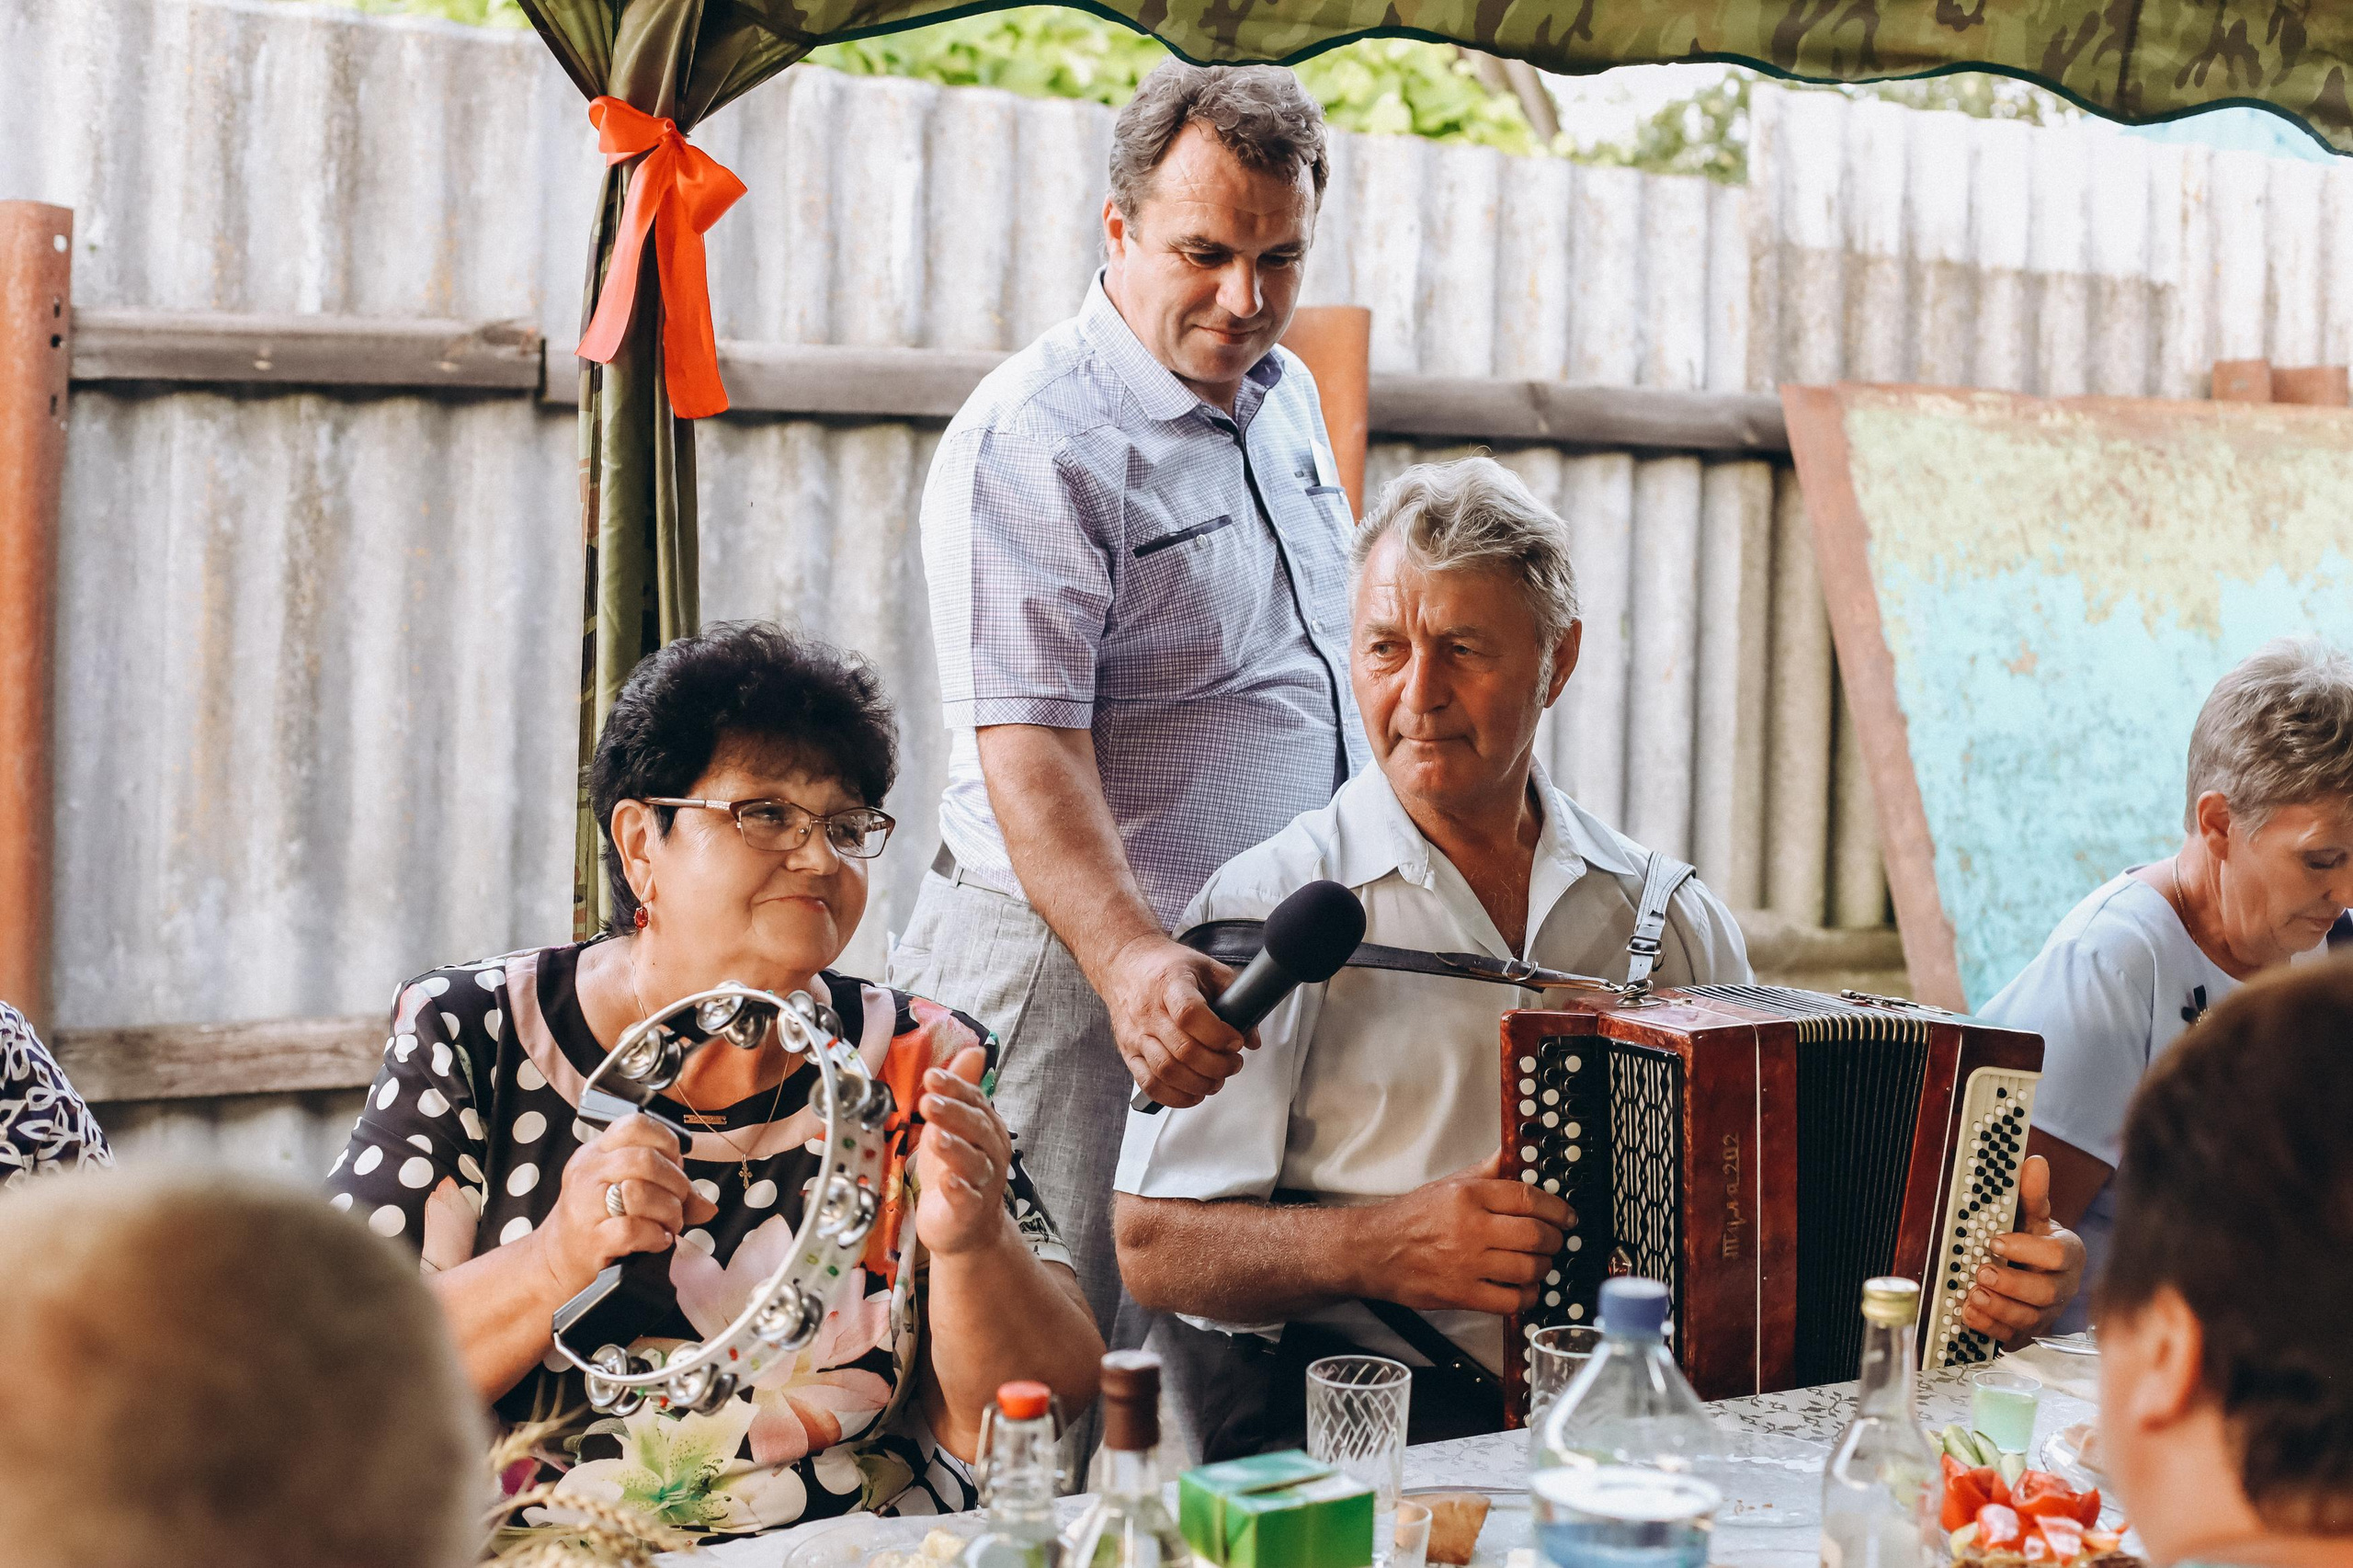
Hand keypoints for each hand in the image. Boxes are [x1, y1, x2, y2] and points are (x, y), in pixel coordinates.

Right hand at [528, 1113, 718, 1299]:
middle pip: (644, 1160)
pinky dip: (656, 1236)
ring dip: (669, 1211)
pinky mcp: (591, 1239)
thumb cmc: (597, 1221)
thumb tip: (708, 1205)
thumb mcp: (625, 1193)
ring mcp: (586, 1206)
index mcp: (597, 1153)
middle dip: (675, 1183)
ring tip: (669, 1223)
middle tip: (679, 1201)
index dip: (665, 1142)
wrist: (556, 1261)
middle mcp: (588, 1173)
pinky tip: (657, 1240)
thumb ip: (667, 1190)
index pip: (634, 1125)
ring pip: (639, 1192)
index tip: (674, 1164)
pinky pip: (633, 1229)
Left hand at [915, 1047, 1018, 1257]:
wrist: (967, 1227)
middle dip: (953, 1113)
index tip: (931, 1076)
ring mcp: (983, 1184)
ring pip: (973, 1162)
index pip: (974, 1101)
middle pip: (976, 1128)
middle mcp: (991, 1152)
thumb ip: (962, 1090)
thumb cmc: (959, 1170)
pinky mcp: (970, 1212)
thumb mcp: (956, 1126)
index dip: (955, 1088)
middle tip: (928, 1101)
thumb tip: (976, 1050)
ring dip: (955, 1149)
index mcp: (987, 1127)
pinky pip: (967, 1200)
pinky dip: (958, 1190)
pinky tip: (946, 1182)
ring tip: (936, 1137)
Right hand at [1101, 934, 1250, 1107]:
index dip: (1218, 1034)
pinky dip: (1175, 1097)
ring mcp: (1136, 1035)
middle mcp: (1149, 1013)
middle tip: (1233, 1063)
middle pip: (1183, 1050)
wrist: (1126, 965)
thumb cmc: (1166, 966)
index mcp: (1170, 985)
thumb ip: (1235, 998)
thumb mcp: (1207, 969)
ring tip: (1216, 1079)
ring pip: (1167, 1072)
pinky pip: (1149, 1084)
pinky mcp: (1128, 1053)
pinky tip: (1193, 1093)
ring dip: (1199, 1083)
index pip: (1190, 1015)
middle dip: (1218, 1065)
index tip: (1235, 1040)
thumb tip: (1252, 1038)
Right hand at [1359, 1151, 1575, 1316]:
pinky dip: (1526, 1296)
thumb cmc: (1411, 1218)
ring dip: (1543, 1268)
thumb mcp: (1447, 1185)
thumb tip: (1511, 1153)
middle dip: (1555, 1240)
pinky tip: (1524, 1288)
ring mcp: (1467, 1263)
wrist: (1374, 1251)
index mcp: (1468, 1196)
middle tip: (1556, 1241)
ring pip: (1528, 1268)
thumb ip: (1485, 1171)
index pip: (1527, 1198)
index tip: (1566, 1216)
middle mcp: (1470, 1228)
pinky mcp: (1462, 1294)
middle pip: (1535, 1235)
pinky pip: (1511, 1300)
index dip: (1556, 1208)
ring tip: (1540, 1263)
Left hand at [1961, 1153, 2085, 1349]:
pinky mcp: (2027, 1332)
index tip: (1996, 1240)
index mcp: (2068, 1254)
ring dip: (1999, 1308)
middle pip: (2045, 1293)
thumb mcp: (2033, 1214)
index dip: (2027, 1250)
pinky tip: (1970, 1312)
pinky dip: (1989, 1326)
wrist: (2031, 1268)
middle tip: (1983, 1272)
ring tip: (1974, 1294)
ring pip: (2029, 1319)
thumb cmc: (2032, 1238)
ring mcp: (2047, 1313)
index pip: (2058, 1256)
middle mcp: (2063, 1287)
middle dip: (2011, 1285)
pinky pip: (2012, 1337)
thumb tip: (2034, 1162)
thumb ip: (2032, 1193)